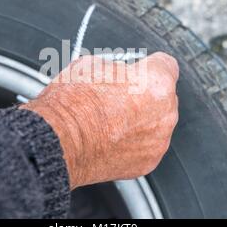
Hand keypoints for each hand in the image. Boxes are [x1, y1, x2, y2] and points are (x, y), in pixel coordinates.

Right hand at [20, 52, 178, 188]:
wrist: (59, 141)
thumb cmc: (73, 103)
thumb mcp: (93, 64)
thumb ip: (118, 67)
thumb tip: (118, 72)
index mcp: (157, 82)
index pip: (167, 64)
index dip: (150, 65)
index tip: (141, 68)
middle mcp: (165, 112)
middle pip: (163, 96)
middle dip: (144, 94)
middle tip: (119, 96)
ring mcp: (158, 140)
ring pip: (156, 123)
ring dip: (141, 120)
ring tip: (112, 120)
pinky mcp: (148, 162)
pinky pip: (146, 145)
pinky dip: (134, 142)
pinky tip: (112, 138)